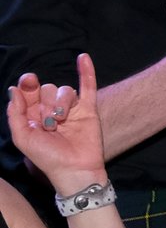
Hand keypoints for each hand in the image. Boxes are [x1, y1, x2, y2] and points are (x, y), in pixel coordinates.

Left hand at [9, 53, 108, 194]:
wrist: (74, 170)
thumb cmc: (47, 157)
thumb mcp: (23, 138)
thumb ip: (15, 114)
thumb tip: (15, 89)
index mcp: (33, 115)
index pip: (28, 91)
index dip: (28, 84)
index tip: (28, 82)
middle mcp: (51, 110)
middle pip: (46, 89)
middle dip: (46, 102)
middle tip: (49, 122)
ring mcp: (71, 109)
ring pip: (64, 90)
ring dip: (61, 102)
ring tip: (62, 121)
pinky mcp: (88, 111)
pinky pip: (88, 87)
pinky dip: (87, 72)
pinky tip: (83, 57)